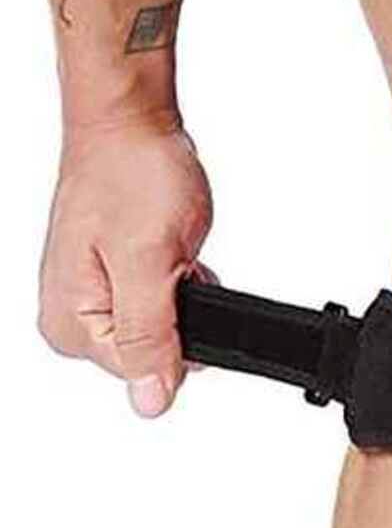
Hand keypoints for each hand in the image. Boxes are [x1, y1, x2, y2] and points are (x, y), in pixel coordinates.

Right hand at [38, 121, 213, 416]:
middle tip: (173, 264)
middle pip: (155, 354)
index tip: (178, 288)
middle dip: (182, 313)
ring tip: (171, 252)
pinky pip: (167, 308)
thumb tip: (151, 401)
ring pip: (167, 331)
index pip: (145, 373)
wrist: (131, 126)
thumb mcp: (148, 261)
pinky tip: (175, 254)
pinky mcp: (118, 282)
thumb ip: (149, 335)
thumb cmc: (131, 174)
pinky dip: (184, 286)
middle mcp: (76, 318)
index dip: (181, 337)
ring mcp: (97, 300)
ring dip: (185, 296)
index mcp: (72, 323)